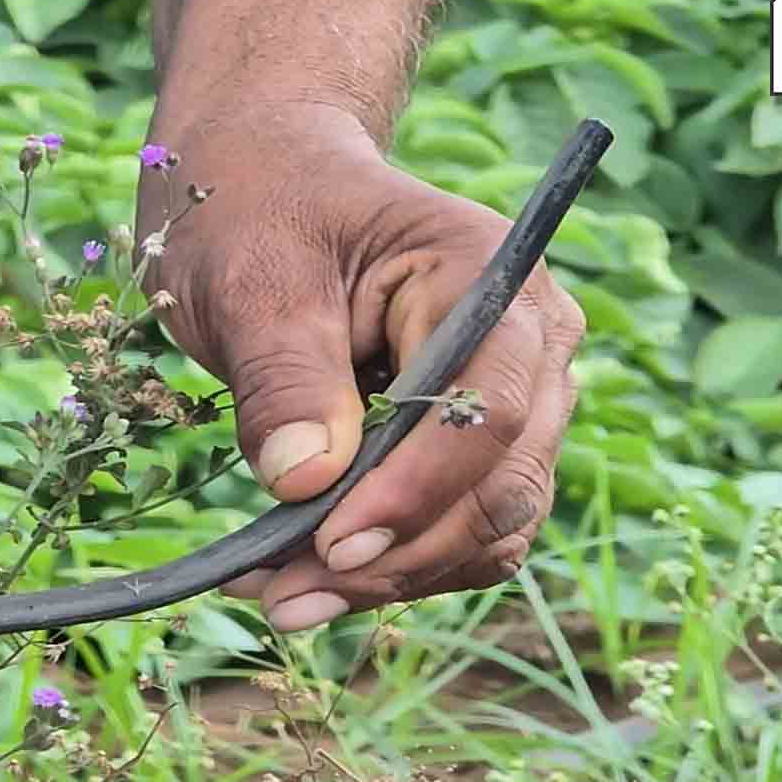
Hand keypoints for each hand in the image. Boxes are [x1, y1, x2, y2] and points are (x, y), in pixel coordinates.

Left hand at [139, 102, 585, 631]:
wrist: (269, 185)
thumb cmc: (261, 209)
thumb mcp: (252, 276)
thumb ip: (283, 375)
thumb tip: (305, 482)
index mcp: (490, 275)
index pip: (490, 409)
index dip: (418, 491)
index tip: (331, 546)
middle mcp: (530, 344)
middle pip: (501, 485)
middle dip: (397, 553)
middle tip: (285, 596)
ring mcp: (517, 402)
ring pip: (488, 527)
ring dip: (390, 577)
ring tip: (277, 597)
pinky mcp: (477, 450)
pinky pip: (458, 534)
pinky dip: (387, 566)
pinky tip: (298, 579)